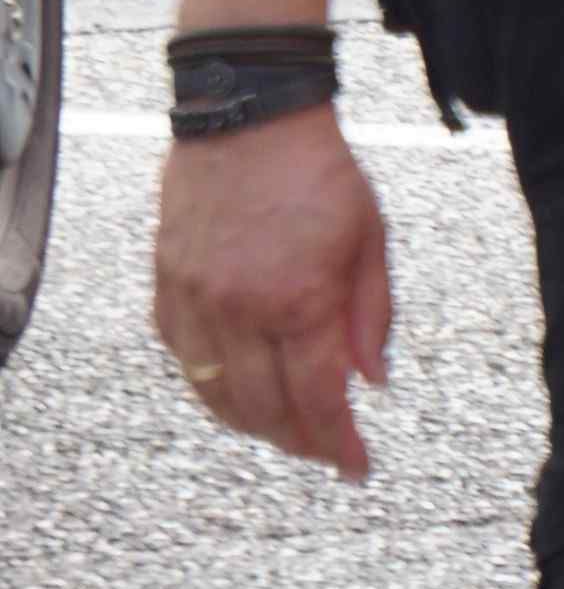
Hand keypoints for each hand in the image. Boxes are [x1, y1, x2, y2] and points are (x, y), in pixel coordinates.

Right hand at [151, 107, 395, 481]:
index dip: (339, 443)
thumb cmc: (320, 175)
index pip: (318, 398)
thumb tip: (372, 382)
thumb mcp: (372, 241)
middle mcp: (240, 310)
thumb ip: (371, 317)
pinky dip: (211, 387)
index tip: (357, 468)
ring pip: (218, 393)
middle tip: (327, 451)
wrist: (248, 120)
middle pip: (265, 409)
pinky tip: (237, 392)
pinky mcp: (166, 286)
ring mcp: (195, 300)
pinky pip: (183, 358)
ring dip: (253, 424)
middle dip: (300, 440)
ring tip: (287, 431)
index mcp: (300, 300)